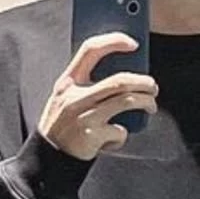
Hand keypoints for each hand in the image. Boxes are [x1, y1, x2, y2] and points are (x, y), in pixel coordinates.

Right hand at [36, 33, 158, 160]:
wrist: (47, 157)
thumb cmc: (62, 125)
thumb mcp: (65, 98)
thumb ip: (85, 85)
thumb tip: (124, 78)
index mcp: (67, 82)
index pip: (90, 50)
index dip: (113, 41)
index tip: (133, 43)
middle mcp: (75, 97)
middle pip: (119, 80)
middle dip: (143, 82)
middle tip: (152, 87)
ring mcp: (84, 116)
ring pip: (127, 101)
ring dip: (146, 102)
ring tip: (150, 106)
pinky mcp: (91, 136)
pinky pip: (119, 131)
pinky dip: (122, 135)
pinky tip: (115, 139)